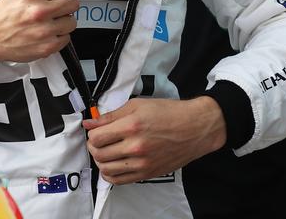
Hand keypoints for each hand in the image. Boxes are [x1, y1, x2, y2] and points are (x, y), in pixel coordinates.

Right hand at [0, 0, 77, 62]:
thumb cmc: (5, 11)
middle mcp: (39, 11)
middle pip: (73, 3)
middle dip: (65, 4)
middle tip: (53, 7)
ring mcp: (44, 30)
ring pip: (72, 21)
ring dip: (63, 21)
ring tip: (49, 21)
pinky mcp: (46, 46)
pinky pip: (66, 38)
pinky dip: (58, 36)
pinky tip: (47, 32)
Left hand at [83, 97, 225, 184]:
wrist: (195, 128)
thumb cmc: (170, 114)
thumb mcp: (138, 105)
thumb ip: (111, 115)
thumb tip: (90, 122)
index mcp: (132, 126)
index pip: (97, 137)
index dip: (92, 134)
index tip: (96, 131)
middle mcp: (136, 146)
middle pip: (99, 154)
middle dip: (94, 147)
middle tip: (98, 141)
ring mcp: (142, 163)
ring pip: (106, 169)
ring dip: (101, 161)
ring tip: (105, 152)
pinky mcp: (147, 173)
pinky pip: (119, 181)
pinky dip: (110, 174)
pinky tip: (113, 165)